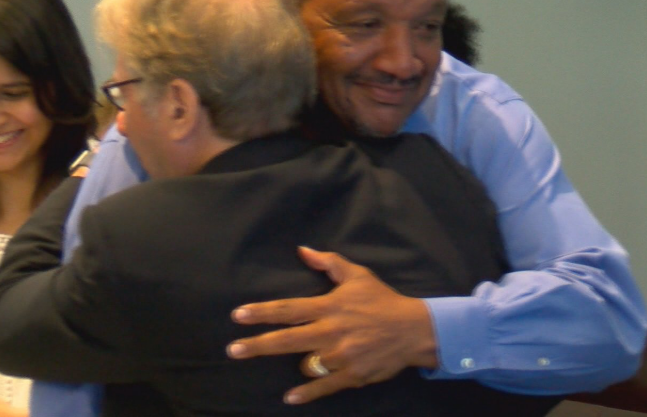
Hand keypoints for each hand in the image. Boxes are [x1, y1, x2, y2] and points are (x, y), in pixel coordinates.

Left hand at [227, 247, 437, 404]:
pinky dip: (307, 393)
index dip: (262, 311)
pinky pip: (324, 386)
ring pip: (306, 363)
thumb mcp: (358, 276)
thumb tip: (302, 250)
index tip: (238, 315)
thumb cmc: (382, 301)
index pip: (289, 308)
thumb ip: (329, 262)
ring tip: (309, 357)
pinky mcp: (352, 375)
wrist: (413, 330)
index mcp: (329, 306)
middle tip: (233, 350)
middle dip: (258, 345)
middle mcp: (331, 331)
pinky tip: (290, 398)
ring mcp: (341, 355)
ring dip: (301, 363)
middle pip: (287, 339)